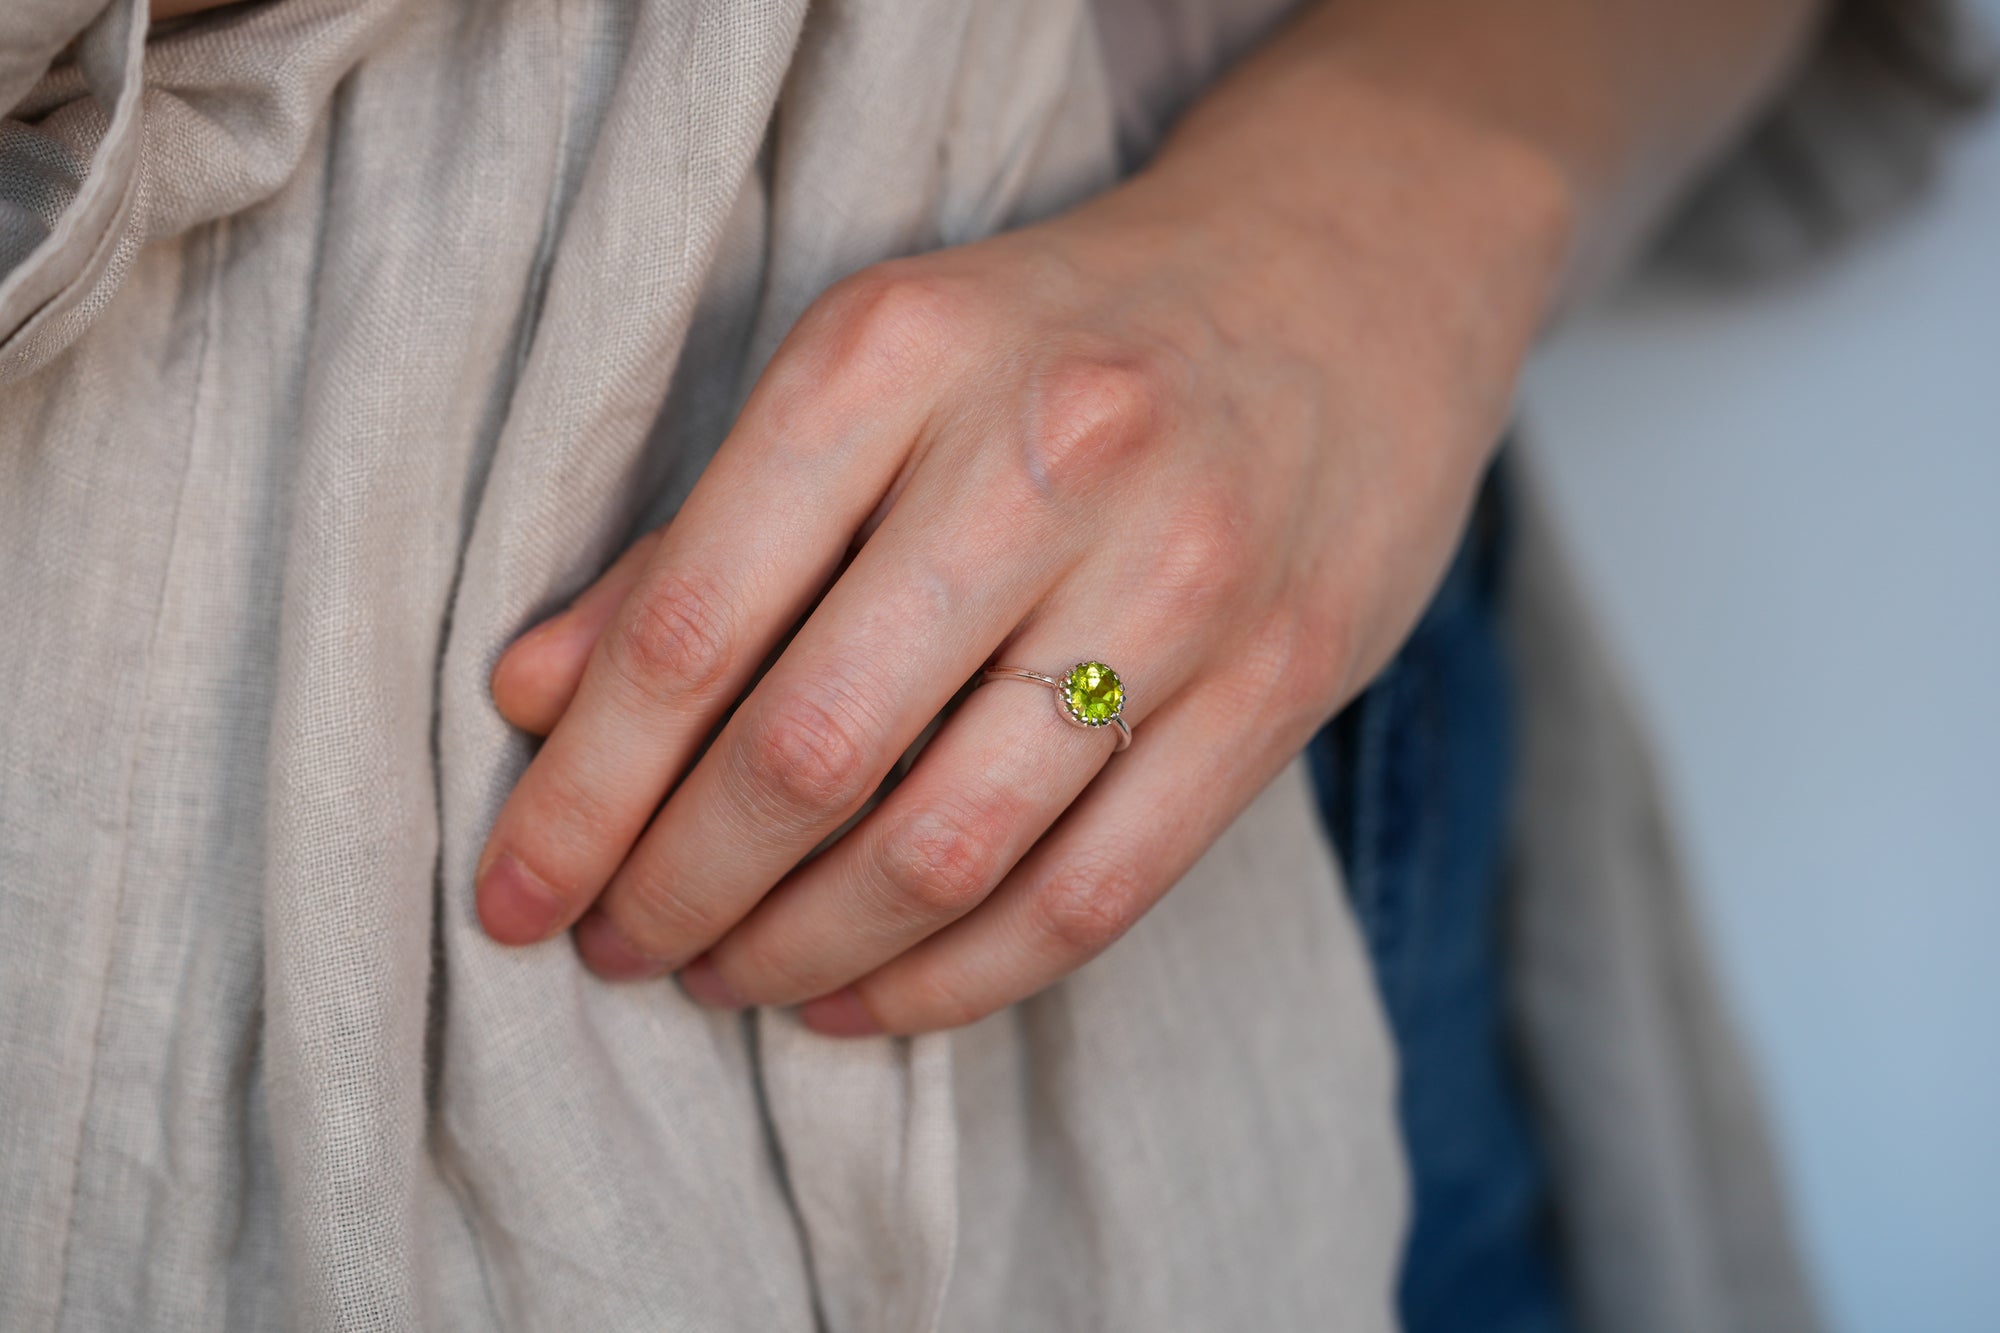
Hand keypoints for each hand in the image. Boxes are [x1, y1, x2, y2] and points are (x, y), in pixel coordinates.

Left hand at [473, 74, 1569, 1035]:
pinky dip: (955, 981)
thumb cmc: (1059, 337)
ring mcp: (1184, 574)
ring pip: (950, 847)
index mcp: (897, 353)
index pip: (690, 621)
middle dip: (679, 892)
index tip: (512, 894)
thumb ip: (701, 535)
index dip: (579, 793)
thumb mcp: (869, 372)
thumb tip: (535, 699)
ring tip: (727, 979)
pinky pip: (1093, 892)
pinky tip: (866, 997)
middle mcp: (1047, 455)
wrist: (1339, 277)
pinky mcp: (1283, 679)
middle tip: (617, 948)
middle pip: (811, 750)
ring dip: (803, 952)